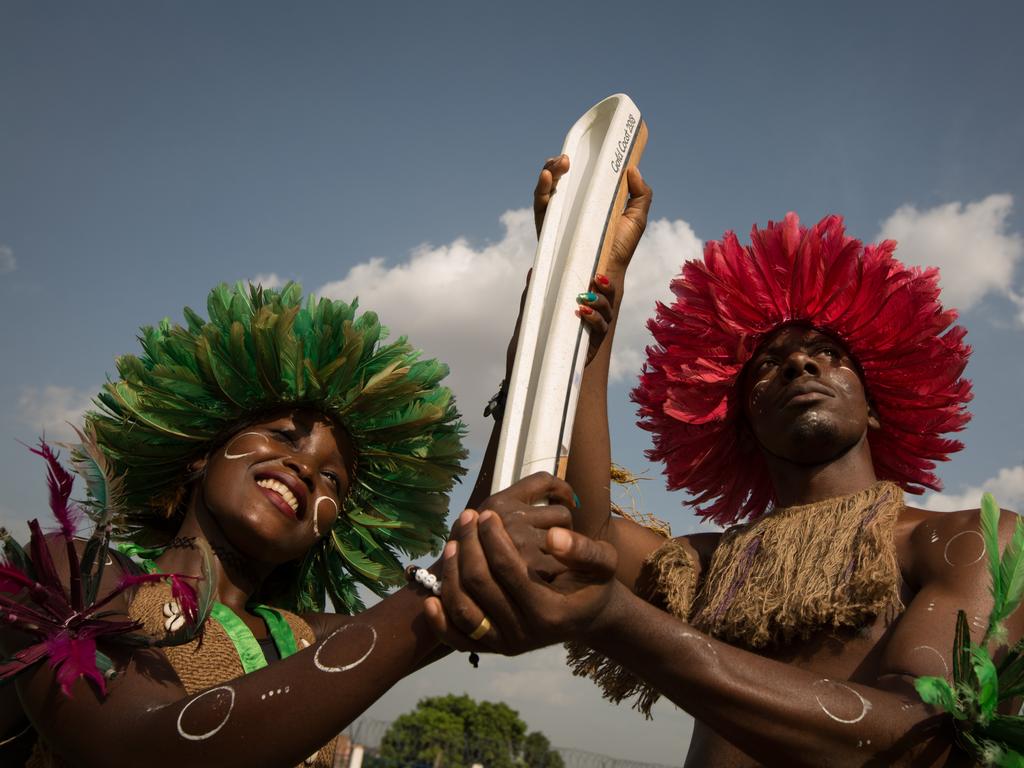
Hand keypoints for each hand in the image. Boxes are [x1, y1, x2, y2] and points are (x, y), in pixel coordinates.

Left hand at [426, 480, 619, 655]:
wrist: (586, 616)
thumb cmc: (594, 583)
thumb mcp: (604, 563)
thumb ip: (584, 549)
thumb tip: (554, 536)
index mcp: (549, 613)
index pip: (509, 569)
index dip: (493, 537)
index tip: (487, 513)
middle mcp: (525, 634)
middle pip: (480, 585)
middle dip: (470, 546)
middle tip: (468, 518)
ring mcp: (506, 644)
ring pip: (464, 608)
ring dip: (453, 572)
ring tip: (454, 541)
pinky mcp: (492, 648)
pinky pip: (458, 638)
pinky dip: (440, 621)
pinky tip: (432, 597)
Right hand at [458, 472, 575, 580]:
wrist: (453, 589)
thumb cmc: (470, 555)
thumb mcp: (481, 522)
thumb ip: (506, 510)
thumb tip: (551, 495)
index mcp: (500, 503)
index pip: (544, 482)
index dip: (562, 489)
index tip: (569, 499)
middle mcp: (511, 518)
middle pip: (561, 514)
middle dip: (563, 525)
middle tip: (556, 539)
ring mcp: (521, 543)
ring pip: (565, 537)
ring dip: (563, 548)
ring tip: (553, 557)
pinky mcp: (530, 568)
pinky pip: (561, 562)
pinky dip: (560, 568)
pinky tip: (554, 573)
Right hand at [533, 155, 652, 280]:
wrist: (606, 275)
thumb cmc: (620, 249)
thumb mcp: (637, 218)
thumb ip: (641, 194)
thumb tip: (632, 168)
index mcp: (589, 201)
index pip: (577, 175)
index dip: (576, 161)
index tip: (582, 151)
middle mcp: (570, 207)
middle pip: (558, 178)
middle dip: (557, 163)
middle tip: (566, 158)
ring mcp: (557, 217)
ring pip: (546, 188)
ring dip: (549, 171)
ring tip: (559, 163)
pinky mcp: (548, 229)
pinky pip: (540, 206)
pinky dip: (541, 190)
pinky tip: (547, 178)